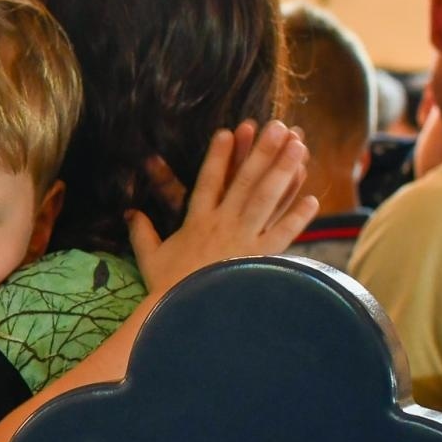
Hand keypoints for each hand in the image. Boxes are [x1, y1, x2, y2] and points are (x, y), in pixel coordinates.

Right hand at [129, 120, 318, 295]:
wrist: (186, 315)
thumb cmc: (168, 287)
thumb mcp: (149, 258)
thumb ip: (142, 232)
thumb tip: (129, 212)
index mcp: (197, 222)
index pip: (208, 181)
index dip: (219, 156)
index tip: (229, 131)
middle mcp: (223, 224)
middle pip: (245, 182)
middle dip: (262, 151)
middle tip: (278, 126)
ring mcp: (244, 239)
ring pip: (267, 199)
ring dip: (284, 171)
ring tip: (299, 147)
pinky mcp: (260, 259)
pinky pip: (283, 235)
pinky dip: (298, 218)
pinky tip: (312, 199)